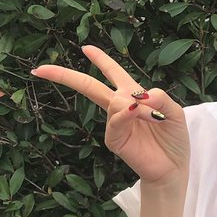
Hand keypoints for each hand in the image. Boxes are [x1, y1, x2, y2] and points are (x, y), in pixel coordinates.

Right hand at [30, 45, 189, 186]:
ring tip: (153, 117)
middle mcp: (120, 107)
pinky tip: (133, 111)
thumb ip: (161, 98)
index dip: (100, 59)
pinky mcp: (114, 140)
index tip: (85, 48)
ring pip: (112, 101)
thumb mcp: (175, 113)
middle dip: (66, 76)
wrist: (173, 169)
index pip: (114, 73)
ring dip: (132, 103)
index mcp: (134, 96)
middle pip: (90, 86)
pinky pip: (115, 121)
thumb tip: (141, 95)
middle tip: (41, 69)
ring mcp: (115, 124)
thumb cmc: (174, 140)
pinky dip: (124, 114)